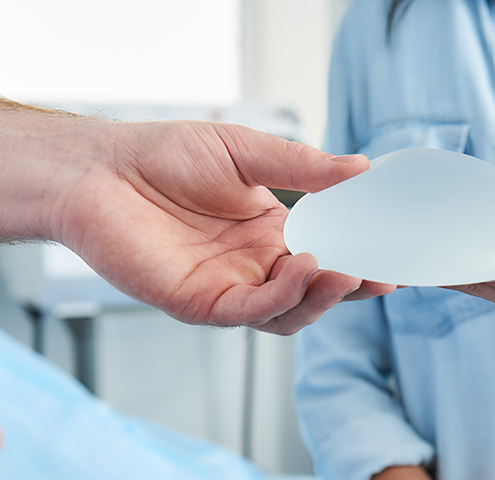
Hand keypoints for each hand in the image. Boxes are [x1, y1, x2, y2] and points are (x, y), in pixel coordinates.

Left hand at [54, 120, 393, 332]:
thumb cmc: (164, 157)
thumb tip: (360, 168)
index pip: (327, 255)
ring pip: (290, 312)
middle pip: (314, 292)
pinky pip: (252, 311)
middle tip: (382, 276)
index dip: (359, 260)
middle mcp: (256, 268)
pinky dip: (282, 297)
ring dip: (320, 296)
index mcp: (271, 235)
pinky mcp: (203, 304)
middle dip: (350, 288)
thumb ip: (301, 166)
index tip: (393, 257)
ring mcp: (231, 289)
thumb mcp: (245, 151)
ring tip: (343, 271)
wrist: (101, 170)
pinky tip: (303, 268)